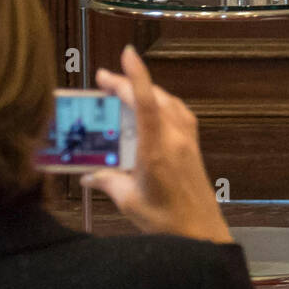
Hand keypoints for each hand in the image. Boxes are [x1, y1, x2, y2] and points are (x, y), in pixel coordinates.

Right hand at [81, 46, 232, 244]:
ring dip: (146, 91)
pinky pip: (178, 114)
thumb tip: (86, 174)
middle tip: (103, 80)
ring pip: (167, 102)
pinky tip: (150, 110)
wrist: (202, 236)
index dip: (135, 74)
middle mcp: (175, 138)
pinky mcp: (194, 147)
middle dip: (128, 83)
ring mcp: (188, 141)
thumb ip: (106, 181)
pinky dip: (162, 104)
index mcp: (156, 149)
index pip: (145, 101)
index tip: (126, 53)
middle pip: (153, 97)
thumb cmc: (166, 222)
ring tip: (122, 91)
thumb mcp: (128, 201)